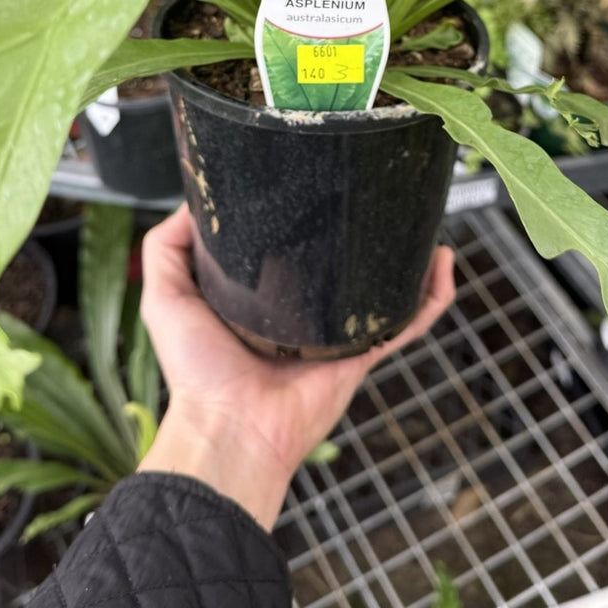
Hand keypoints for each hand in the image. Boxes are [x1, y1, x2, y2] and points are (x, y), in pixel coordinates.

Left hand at [138, 205, 454, 529]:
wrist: (230, 426)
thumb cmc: (197, 372)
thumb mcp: (166, 297)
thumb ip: (167, 247)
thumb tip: (190, 201)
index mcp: (262, 299)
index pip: (292, 251)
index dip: (308, 220)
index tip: (319, 180)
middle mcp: (304, 313)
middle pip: (346, 265)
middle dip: (366, 231)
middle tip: (379, 194)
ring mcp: (338, 333)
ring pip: (387, 289)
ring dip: (410, 258)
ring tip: (424, 222)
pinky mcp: (363, 352)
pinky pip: (408, 322)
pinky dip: (431, 296)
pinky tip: (441, 263)